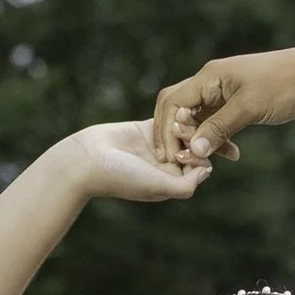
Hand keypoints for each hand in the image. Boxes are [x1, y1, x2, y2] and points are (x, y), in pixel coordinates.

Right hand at [64, 118, 209, 205]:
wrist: (87, 160)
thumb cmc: (121, 177)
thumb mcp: (158, 186)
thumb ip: (186, 185)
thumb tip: (207, 170)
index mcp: (173, 181)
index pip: (201, 165)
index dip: (204, 154)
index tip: (196, 146)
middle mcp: (169, 165)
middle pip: (196, 146)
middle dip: (198, 136)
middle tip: (187, 129)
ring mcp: (159, 146)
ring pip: (184, 131)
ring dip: (187, 123)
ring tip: (182, 117)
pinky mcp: (148, 129)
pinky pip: (169, 119)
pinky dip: (176, 114)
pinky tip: (179, 108)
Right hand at [153, 45, 294, 167]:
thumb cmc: (284, 85)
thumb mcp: (249, 108)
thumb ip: (219, 128)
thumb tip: (194, 150)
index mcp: (209, 77)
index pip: (173, 103)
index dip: (167, 130)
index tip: (171, 155)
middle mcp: (211, 82)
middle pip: (179, 109)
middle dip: (178, 136)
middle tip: (184, 161)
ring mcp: (223, 91)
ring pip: (197, 118)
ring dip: (200, 140)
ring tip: (208, 162)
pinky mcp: (236, 102)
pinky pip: (216, 121)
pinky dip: (217, 138)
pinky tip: (231, 154)